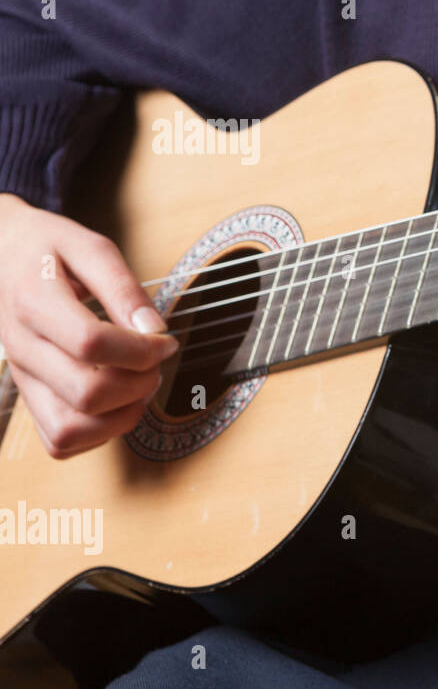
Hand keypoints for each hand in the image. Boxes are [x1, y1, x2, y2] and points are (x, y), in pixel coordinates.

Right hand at [0, 193, 177, 458]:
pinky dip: (98, 433)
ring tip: (139, 384)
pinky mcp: (29, 396)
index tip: (164, 339)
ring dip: (120, 416)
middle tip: (155, 362)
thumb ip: (124, 288)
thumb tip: (155, 329)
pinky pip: (60, 440)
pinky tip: (118, 401)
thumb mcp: (89, 248)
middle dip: (138, 383)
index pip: (91, 344)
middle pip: (86, 394)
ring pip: (69, 431)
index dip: (141, 349)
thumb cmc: (49, 250)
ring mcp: (22, 377)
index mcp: (34, 302)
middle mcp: (21, 347)